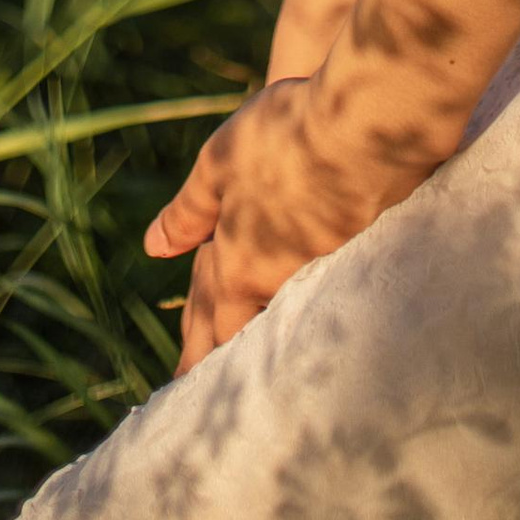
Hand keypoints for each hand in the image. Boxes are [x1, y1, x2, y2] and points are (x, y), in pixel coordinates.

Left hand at [143, 79, 395, 372]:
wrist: (368, 126)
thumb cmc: (283, 141)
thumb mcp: (218, 165)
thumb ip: (188, 212)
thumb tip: (152, 247)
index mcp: (239, 266)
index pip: (211, 321)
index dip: (195, 354)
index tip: (181, 386)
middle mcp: (280, 280)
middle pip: (244, 331)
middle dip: (221, 361)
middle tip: (208, 393)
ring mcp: (322, 270)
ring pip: (281, 317)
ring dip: (261, 339)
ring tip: (252, 363)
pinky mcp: (359, 253)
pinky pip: (319, 294)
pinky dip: (303, 308)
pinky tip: (306, 309)